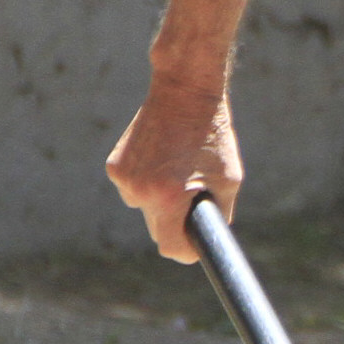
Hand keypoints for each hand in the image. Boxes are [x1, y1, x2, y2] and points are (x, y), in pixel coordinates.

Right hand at [105, 81, 242, 261]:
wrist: (184, 93)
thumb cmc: (212, 137)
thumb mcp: (229, 180)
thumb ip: (219, 215)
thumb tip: (209, 239)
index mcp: (167, 197)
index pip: (171, 247)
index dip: (187, 250)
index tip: (196, 244)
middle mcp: (139, 191)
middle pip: (158, 230)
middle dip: (175, 222)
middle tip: (193, 196)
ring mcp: (123, 178)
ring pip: (145, 209)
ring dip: (161, 201)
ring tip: (178, 171)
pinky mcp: (114, 167)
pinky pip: (134, 189)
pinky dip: (148, 183)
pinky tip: (162, 160)